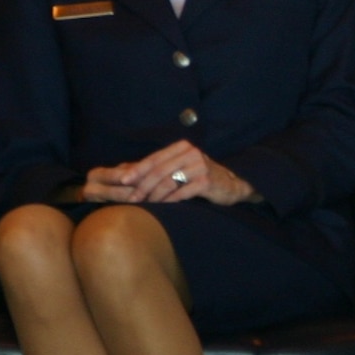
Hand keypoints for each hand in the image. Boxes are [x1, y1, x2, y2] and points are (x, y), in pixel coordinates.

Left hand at [83, 141, 260, 206]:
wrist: (231, 185)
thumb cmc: (200, 177)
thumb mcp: (182, 167)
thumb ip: (161, 168)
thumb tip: (127, 173)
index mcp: (182, 147)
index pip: (154, 158)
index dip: (137, 170)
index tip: (123, 181)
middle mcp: (191, 153)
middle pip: (159, 170)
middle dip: (143, 186)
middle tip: (133, 198)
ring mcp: (200, 166)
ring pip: (168, 182)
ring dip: (154, 195)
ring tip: (146, 205)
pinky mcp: (206, 181)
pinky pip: (181, 192)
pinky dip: (169, 201)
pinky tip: (162, 207)